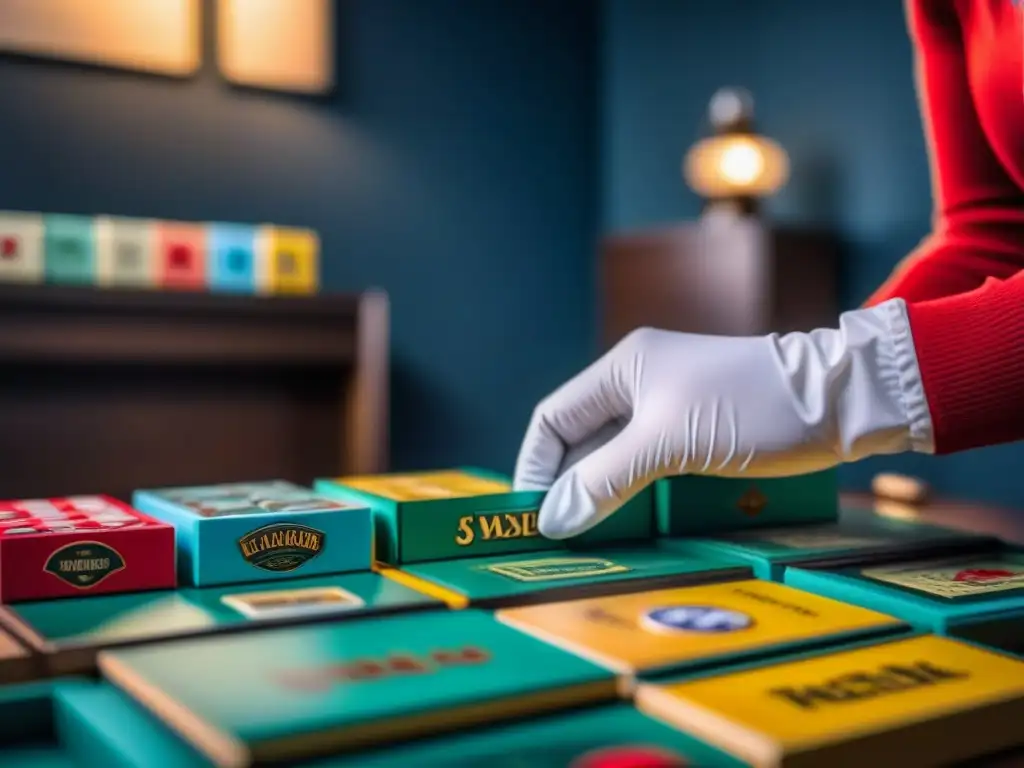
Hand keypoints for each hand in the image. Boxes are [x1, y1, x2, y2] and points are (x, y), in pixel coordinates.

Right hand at [513, 300, 931, 538]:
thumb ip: (606, 478)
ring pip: (613, 456)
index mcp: (622, 368)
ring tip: (589, 536)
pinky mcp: (695, 431)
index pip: (553, 418)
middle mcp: (637, 382)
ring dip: (600, 493)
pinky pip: (646, 464)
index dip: (535, 466)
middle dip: (567, 485)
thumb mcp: (669, 443)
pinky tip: (629, 522)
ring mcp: (668, 407)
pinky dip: (633, 492)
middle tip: (557, 536)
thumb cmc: (748, 408)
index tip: (532, 514)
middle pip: (581, 439)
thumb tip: (554, 518)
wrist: (839, 401)